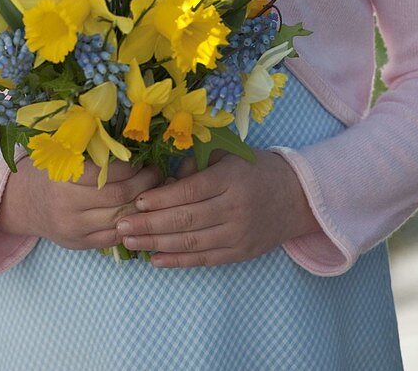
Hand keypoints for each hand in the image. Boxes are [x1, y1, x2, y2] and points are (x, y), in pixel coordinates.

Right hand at [0, 152, 163, 250]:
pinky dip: (131, 224)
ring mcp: (74, 229)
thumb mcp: (62, 158)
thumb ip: (91, 154)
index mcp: (62, 178)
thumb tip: (133, 148)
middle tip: (158, 173)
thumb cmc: (48, 173)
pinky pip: (113, 237)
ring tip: (155, 192)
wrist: (23, 204)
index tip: (144, 160)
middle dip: (144, 184)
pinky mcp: (79, 244)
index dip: (131, 167)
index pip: (106, 174)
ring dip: (143, 205)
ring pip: (120, 219)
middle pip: (118, 197)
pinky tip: (141, 212)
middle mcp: (67, 206)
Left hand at [114, 149, 321, 267]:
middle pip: (185, 220)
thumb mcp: (228, 156)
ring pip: (191, 243)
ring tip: (129, 242)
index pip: (190, 191)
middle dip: (149, 224)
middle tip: (121, 226)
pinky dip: (177, 260)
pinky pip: (204, 259)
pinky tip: (155, 258)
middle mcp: (234, 208)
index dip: (161, 198)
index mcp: (231, 179)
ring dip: (156, 243)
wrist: (296, 197)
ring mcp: (238, 234)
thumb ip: (196, 164)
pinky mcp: (239, 253)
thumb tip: (163, 178)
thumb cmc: (255, 170)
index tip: (136, 200)